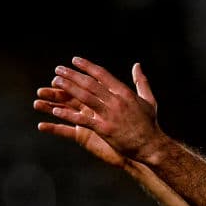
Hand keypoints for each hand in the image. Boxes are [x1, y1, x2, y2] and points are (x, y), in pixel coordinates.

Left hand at [33, 57, 163, 164]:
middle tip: (58, 69)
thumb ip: (141, 81)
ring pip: (85, 98)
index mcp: (125, 93)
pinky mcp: (104, 129)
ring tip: (54, 82)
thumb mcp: (148, 99)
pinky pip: (83, 120)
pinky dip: (69, 115)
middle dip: (73, 75)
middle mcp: (116, 101)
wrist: (151, 145)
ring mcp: (110, 115)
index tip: (75, 60)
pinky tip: (55, 110)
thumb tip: (137, 65)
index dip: (87, 66)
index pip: (103, 75)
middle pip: (90, 84)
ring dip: (68, 89)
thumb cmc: (149, 123)